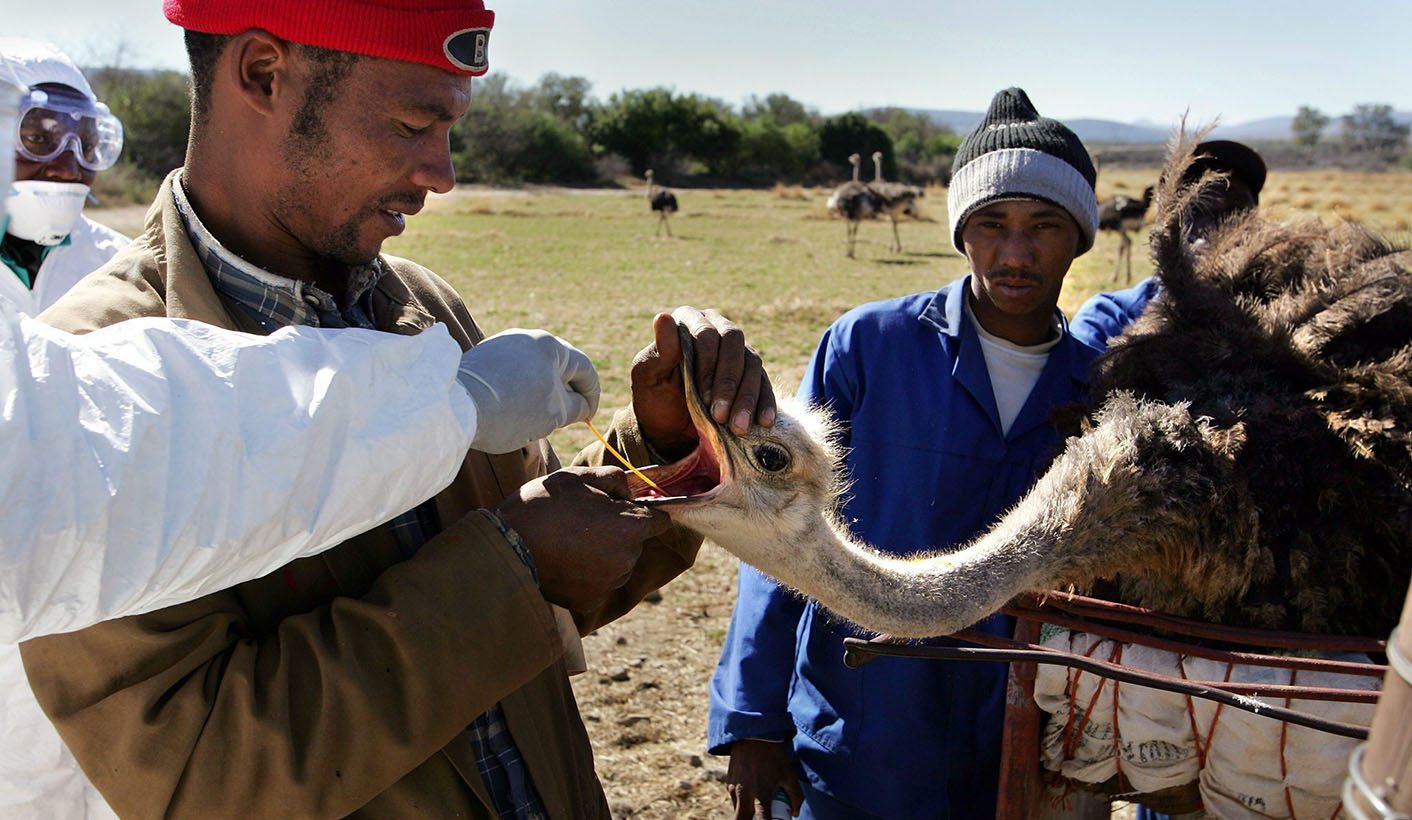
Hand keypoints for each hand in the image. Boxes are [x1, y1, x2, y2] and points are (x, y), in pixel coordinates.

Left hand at [457, 329, 600, 453]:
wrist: (453, 408)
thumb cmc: (510, 411)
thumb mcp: (553, 415)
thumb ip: (575, 408)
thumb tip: (582, 405)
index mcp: (550, 345)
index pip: (584, 369)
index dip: (592, 396)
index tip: (587, 417)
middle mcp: (527, 338)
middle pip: (558, 367)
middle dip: (564, 394)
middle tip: (560, 420)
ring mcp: (502, 345)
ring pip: (534, 371)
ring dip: (540, 394)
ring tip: (530, 419)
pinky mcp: (483, 357)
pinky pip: (511, 374)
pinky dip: (518, 391)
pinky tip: (508, 411)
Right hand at [495, 466, 670, 611]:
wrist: (507, 545)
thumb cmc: (545, 506)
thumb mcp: (580, 477)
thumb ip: (615, 479)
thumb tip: (628, 493)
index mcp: (631, 527)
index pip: (660, 521)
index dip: (643, 511)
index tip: (623, 509)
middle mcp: (627, 559)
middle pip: (635, 543)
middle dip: (619, 532)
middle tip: (584, 521)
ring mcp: (609, 583)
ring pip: (617, 565)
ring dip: (604, 555)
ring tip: (569, 541)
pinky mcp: (589, 601)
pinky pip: (597, 584)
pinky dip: (586, 575)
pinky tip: (563, 561)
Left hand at [630, 307, 775, 459]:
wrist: (668, 423)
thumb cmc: (653, 395)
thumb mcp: (648, 376)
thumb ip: (660, 349)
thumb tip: (663, 317)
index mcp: (689, 320)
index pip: (706, 333)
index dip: (707, 365)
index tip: (702, 397)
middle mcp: (717, 327)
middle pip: (734, 342)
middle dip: (729, 381)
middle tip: (721, 416)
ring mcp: (738, 350)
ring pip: (752, 364)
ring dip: (747, 397)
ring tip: (739, 428)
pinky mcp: (752, 373)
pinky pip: (764, 383)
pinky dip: (765, 403)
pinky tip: (764, 422)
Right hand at [725, 739, 802, 819]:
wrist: (752, 734)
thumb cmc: (774, 755)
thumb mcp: (789, 774)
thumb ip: (795, 796)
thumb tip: (794, 812)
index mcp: (761, 794)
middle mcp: (744, 794)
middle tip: (761, 817)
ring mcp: (734, 789)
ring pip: (738, 812)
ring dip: (747, 813)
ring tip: (759, 802)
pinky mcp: (729, 783)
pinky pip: (735, 800)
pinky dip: (743, 802)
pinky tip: (752, 790)